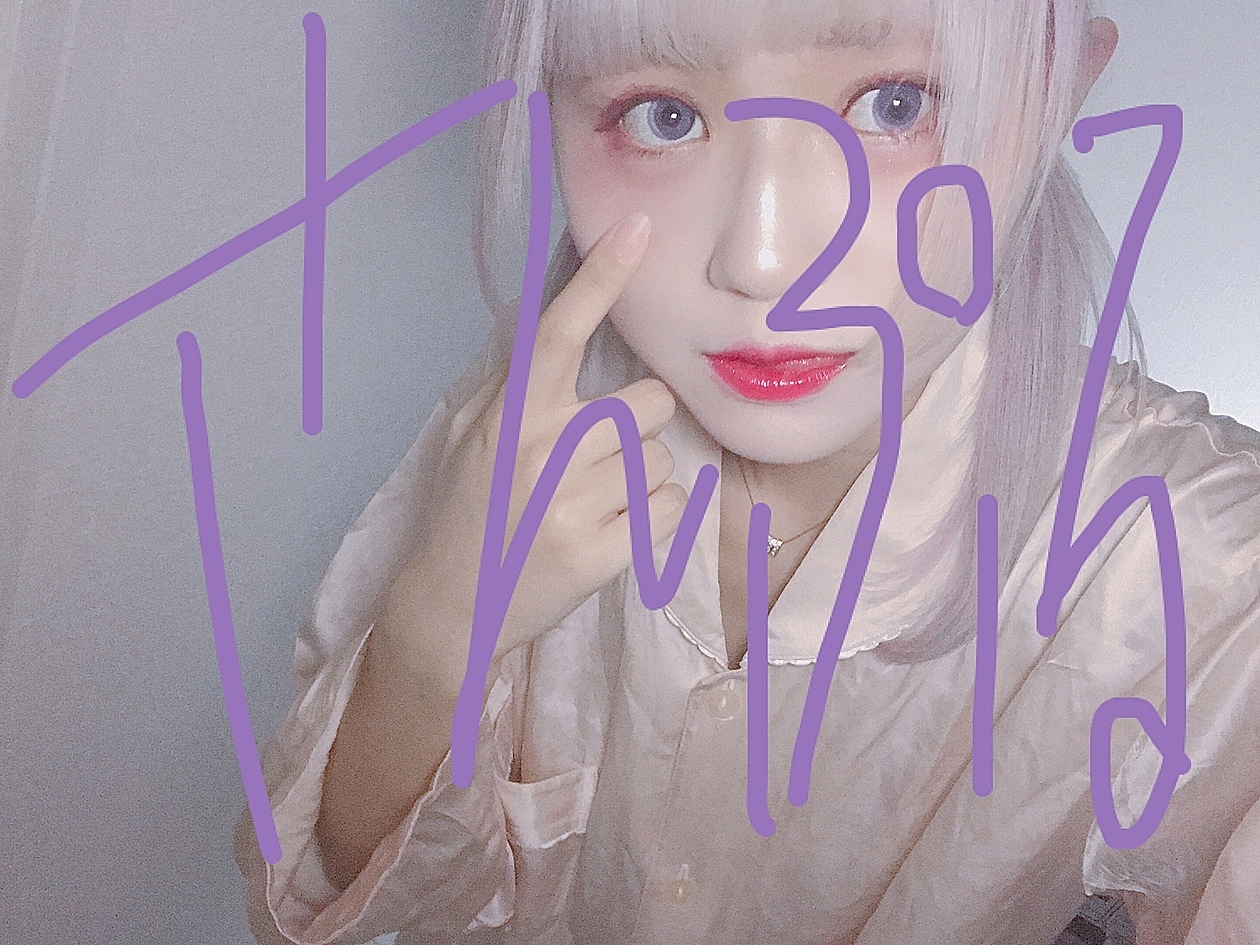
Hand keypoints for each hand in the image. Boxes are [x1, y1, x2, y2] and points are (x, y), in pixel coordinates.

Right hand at [380, 212, 688, 690]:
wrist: (454, 607)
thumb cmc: (466, 510)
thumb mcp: (473, 434)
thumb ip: (517, 381)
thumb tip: (556, 318)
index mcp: (512, 414)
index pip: (560, 329)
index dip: (602, 276)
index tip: (639, 229)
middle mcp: (546, 450)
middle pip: (650, 403)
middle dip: (638, 425)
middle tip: (596, 458)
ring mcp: (576, 504)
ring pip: (662, 459)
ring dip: (641, 477)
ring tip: (592, 503)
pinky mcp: (605, 553)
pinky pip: (672, 508)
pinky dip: (653, 518)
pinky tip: (610, 530)